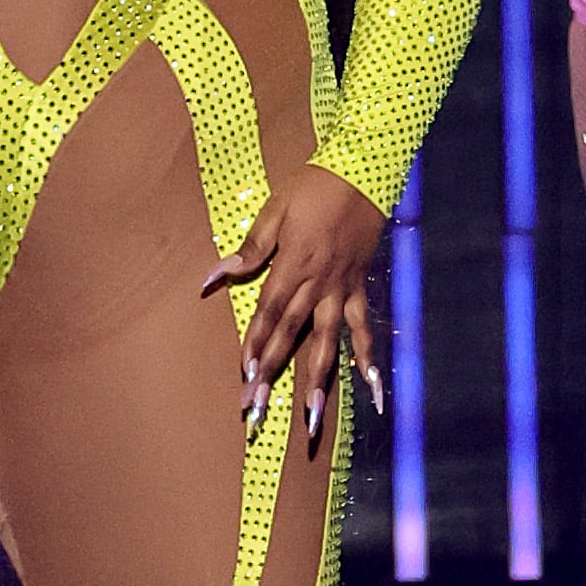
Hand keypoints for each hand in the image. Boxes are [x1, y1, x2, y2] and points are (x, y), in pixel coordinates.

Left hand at [201, 162, 385, 453]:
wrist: (364, 171)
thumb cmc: (314, 187)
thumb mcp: (276, 210)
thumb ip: (250, 248)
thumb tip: (214, 276)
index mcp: (293, 265)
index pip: (268, 313)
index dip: (255, 344)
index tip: (245, 374)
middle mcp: (318, 283)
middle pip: (291, 333)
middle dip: (273, 370)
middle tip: (258, 404)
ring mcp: (341, 288)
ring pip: (328, 339)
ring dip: (319, 378)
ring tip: (312, 414)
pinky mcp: (359, 285)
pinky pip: (363, 325)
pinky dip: (367, 354)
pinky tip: (371, 383)